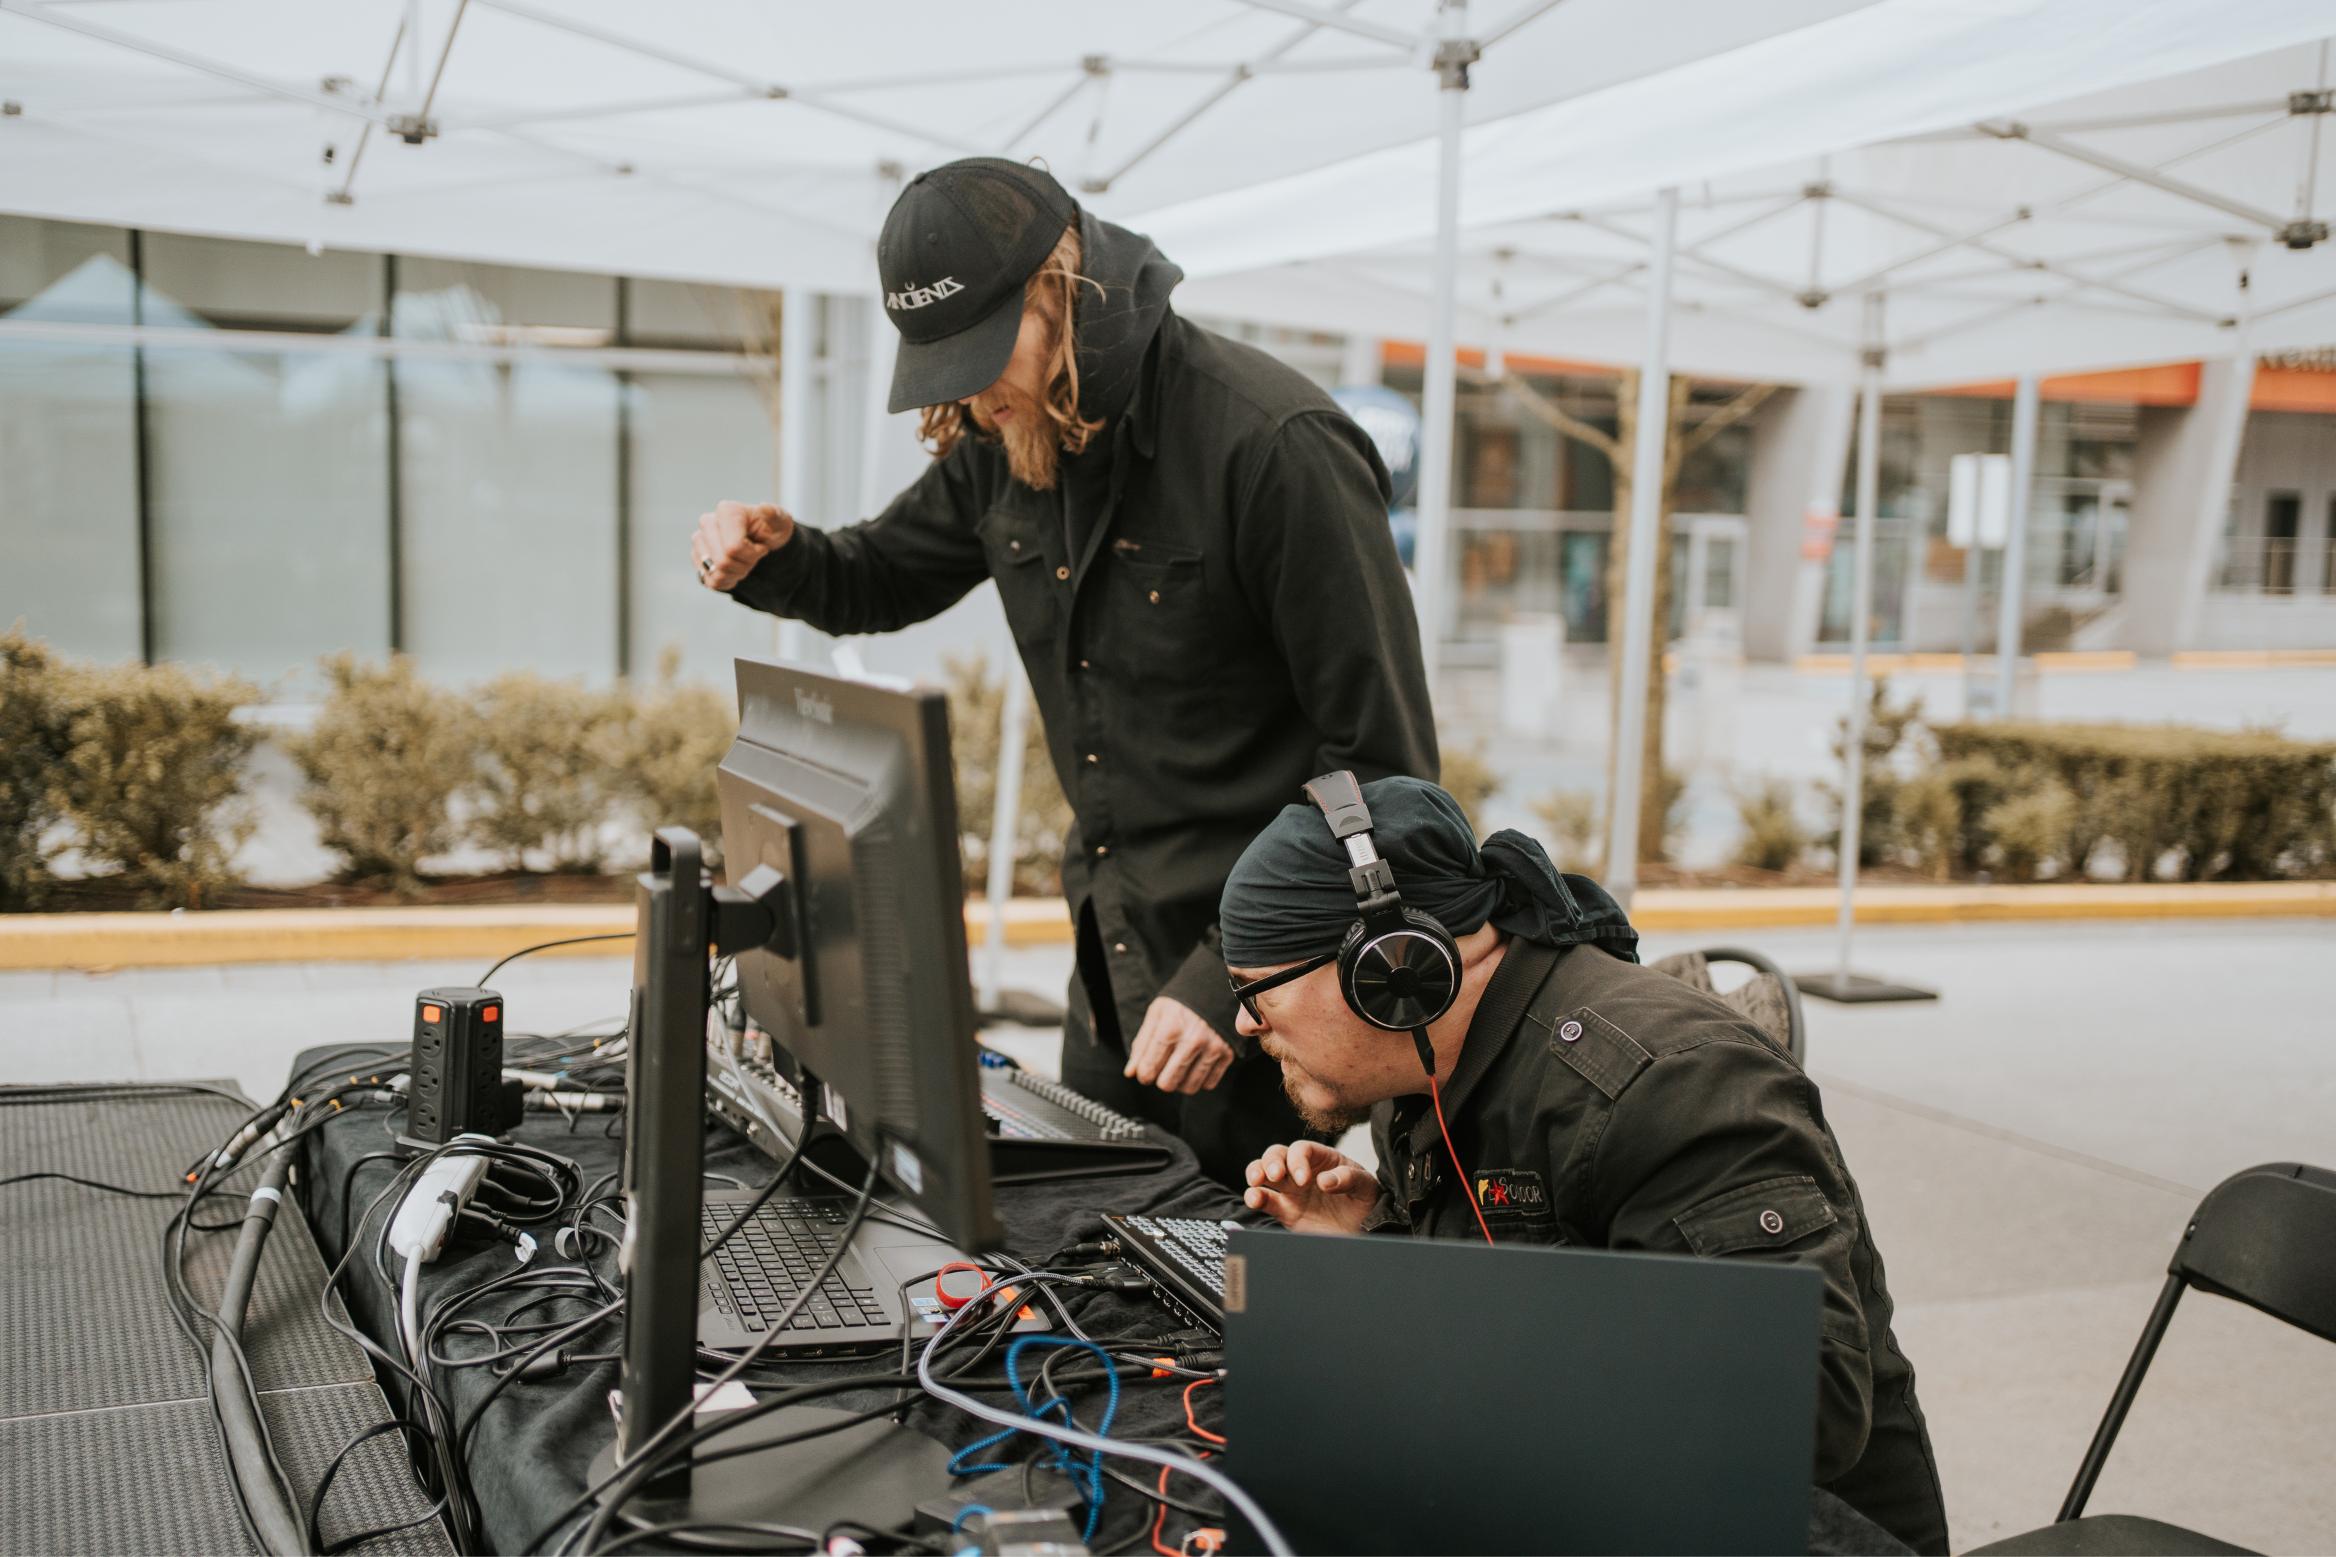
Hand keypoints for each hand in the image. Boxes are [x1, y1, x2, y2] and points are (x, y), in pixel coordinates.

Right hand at [693, 500, 793, 591]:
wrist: (764, 541)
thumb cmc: (772, 529)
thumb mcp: (780, 521)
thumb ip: (774, 514)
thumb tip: (764, 507)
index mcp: (726, 511)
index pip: (733, 548)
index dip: (752, 555)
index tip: (761, 547)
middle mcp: (707, 523)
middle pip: (723, 562)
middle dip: (744, 565)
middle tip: (754, 556)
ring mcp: (699, 540)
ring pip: (716, 573)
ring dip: (736, 573)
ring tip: (744, 561)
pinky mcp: (697, 557)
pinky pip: (711, 581)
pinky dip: (727, 580)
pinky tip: (735, 569)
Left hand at [1124, 996, 1233, 1094]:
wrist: (1214, 990)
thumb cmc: (1180, 1004)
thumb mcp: (1156, 1015)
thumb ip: (1142, 1045)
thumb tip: (1131, 1073)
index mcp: (1170, 1029)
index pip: (1148, 1070)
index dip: (1143, 1074)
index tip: (1146, 1070)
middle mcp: (1192, 1041)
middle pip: (1167, 1084)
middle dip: (1161, 1080)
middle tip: (1163, 1068)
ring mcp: (1212, 1048)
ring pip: (1189, 1088)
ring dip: (1180, 1082)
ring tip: (1178, 1068)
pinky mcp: (1227, 1054)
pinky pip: (1209, 1084)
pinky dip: (1200, 1080)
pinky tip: (1195, 1066)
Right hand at [1242, 1142, 1376, 1234]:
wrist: (1364, 1231)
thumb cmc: (1366, 1202)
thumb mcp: (1366, 1186)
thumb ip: (1349, 1178)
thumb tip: (1324, 1181)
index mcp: (1322, 1159)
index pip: (1301, 1150)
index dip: (1298, 1160)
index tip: (1303, 1180)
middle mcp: (1302, 1171)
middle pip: (1277, 1155)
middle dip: (1271, 1162)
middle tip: (1276, 1176)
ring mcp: (1291, 1191)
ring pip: (1263, 1173)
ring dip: (1255, 1173)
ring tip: (1256, 1183)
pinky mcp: (1284, 1211)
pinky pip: (1264, 1200)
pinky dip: (1254, 1197)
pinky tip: (1254, 1199)